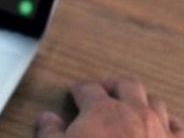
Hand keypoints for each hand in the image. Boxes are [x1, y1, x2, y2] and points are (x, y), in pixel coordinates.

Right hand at [36, 78, 181, 137]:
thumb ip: (49, 132)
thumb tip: (47, 117)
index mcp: (102, 110)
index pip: (88, 88)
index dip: (79, 88)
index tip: (74, 92)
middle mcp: (134, 112)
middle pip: (127, 85)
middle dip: (113, 86)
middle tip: (103, 93)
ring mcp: (159, 128)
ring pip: (154, 102)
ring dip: (141, 101)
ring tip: (131, 108)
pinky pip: (177, 127)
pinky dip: (168, 123)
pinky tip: (162, 127)